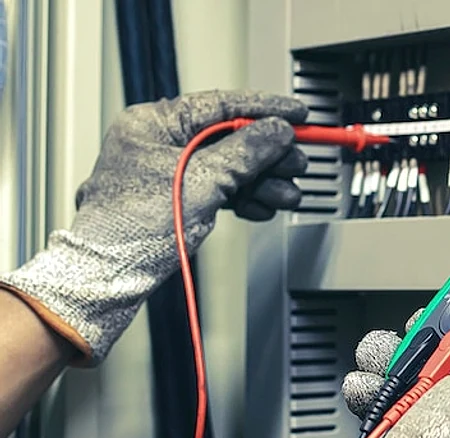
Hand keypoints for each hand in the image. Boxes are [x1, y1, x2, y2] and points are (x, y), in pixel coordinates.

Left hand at [0, 90, 307, 364]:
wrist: (110, 278)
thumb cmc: (132, 227)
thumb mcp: (202, 180)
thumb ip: (245, 151)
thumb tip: (276, 130)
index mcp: (154, 124)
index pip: (221, 105)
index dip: (265, 109)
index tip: (297, 113)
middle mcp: (161, 144)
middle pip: (230, 139)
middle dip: (269, 155)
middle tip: (297, 162)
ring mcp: (169, 174)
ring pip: (230, 169)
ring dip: (263, 183)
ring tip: (288, 194)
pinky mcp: (178, 202)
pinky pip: (221, 191)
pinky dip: (245, 200)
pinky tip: (263, 207)